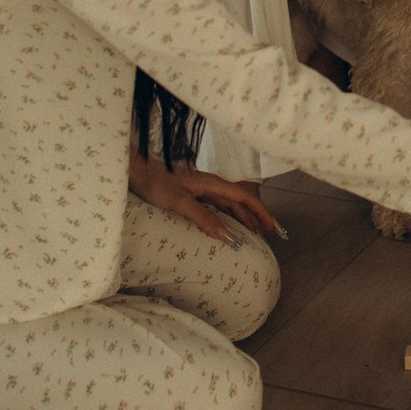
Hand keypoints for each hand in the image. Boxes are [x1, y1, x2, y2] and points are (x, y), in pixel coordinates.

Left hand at [127, 152, 283, 243]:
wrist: (137, 172)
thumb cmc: (156, 184)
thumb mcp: (180, 203)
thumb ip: (205, 218)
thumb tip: (229, 237)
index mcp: (213, 184)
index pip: (245, 198)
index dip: (261, 212)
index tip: (274, 226)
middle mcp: (212, 186)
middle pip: (241, 202)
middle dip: (257, 217)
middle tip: (270, 234)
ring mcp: (203, 190)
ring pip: (230, 206)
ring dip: (244, 219)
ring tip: (254, 234)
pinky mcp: (194, 195)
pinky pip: (218, 208)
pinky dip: (228, 218)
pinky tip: (228, 227)